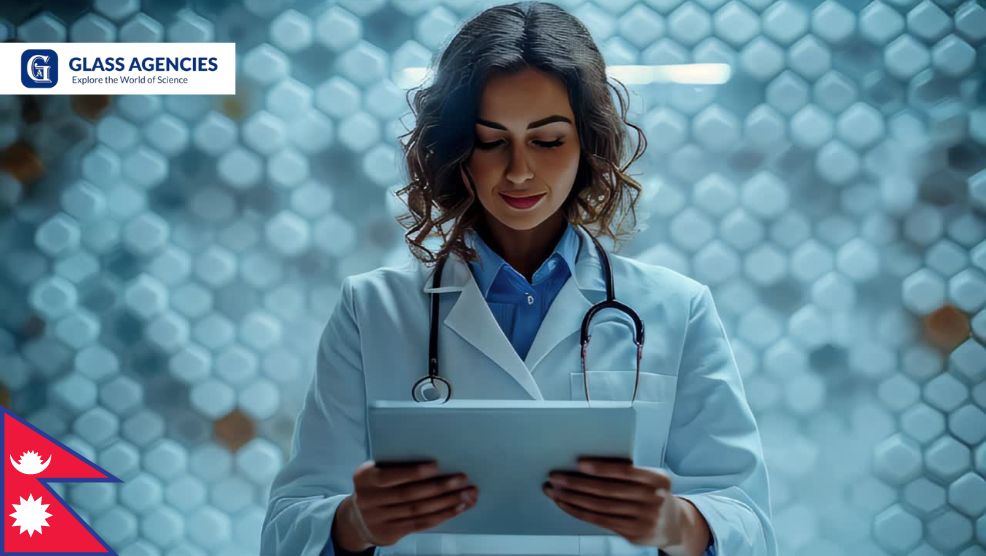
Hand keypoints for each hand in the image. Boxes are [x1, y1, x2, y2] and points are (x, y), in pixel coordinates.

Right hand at [334, 460, 478, 549]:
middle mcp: (369, 499)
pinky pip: (420, 523)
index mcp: (365, 477)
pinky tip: (457, 508)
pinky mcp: (391, 533)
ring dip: (446, 502)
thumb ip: (394, 465)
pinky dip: (441, 515)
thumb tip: (434, 460)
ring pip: (418, 510)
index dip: (414, 472)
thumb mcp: (374, 472)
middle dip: (439, 486)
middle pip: (410, 494)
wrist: (356, 519)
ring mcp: (379, 519)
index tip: (437, 465)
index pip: (391, 475)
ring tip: (466, 494)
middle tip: (462, 479)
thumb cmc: (375, 487)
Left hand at [543, 457, 699, 550]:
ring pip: (600, 507)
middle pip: (608, 491)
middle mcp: (653, 499)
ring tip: (555, 491)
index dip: (601, 468)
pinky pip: (600, 521)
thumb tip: (587, 464)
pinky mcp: (633, 534)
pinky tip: (567, 505)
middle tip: (556, 477)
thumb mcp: (651, 479)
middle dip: (577, 483)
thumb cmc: (653, 494)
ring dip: (573, 499)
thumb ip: (629, 473)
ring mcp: (644, 519)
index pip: (625, 472)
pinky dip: (580, 512)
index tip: (579, 463)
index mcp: (658, 479)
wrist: (674, 524)